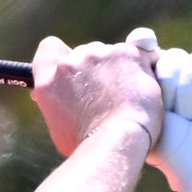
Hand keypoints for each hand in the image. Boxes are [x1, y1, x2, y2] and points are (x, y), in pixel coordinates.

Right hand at [30, 35, 162, 156]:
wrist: (118, 141)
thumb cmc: (89, 143)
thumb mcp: (59, 125)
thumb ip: (57, 100)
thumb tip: (54, 94)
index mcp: (48, 80)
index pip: (49, 48)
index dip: (61, 56)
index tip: (73, 71)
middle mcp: (70, 63)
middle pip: (83, 52)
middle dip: (94, 68)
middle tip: (106, 94)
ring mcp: (99, 55)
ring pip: (110, 52)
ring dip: (117, 67)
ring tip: (126, 96)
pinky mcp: (127, 53)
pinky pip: (138, 52)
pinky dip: (142, 66)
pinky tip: (143, 86)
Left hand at [134, 35, 191, 191]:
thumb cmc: (172, 152)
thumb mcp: (142, 120)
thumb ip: (129, 92)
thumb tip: (118, 54)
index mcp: (155, 85)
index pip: (149, 50)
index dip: (145, 43)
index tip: (141, 42)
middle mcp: (180, 79)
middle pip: (172, 56)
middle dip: (171, 82)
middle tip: (172, 109)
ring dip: (190, 91)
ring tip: (191, 116)